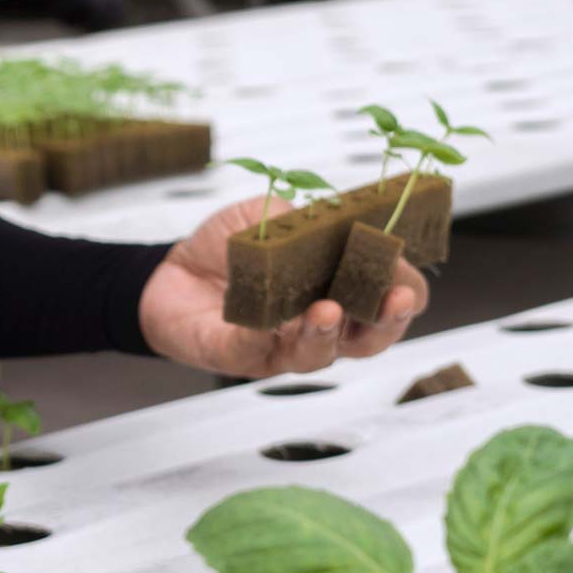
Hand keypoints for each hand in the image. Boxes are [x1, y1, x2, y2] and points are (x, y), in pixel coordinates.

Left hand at [138, 191, 426, 378]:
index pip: (386, 301)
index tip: (403, 270)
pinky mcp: (236, 353)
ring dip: (327, 334)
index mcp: (337, 292)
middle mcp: (317, 327)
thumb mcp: (270, 218)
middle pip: (368, 341)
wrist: (169, 272)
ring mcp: (279, 346)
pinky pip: (253, 349)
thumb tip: (329, 221)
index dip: (403, 289)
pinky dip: (261, 335)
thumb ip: (303, 221)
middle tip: (395, 301)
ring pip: (316, 354)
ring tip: (328, 311)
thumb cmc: (229, 249)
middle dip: (387, 322)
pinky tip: (266, 323)